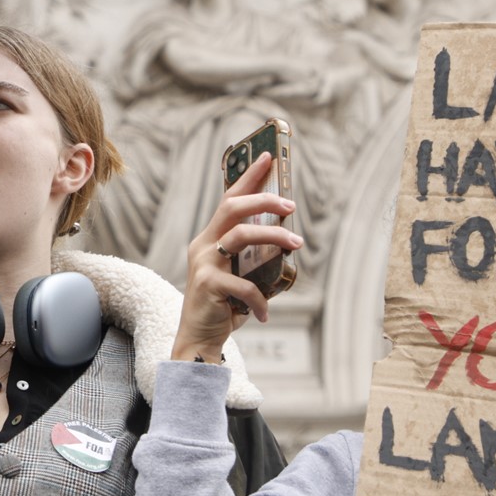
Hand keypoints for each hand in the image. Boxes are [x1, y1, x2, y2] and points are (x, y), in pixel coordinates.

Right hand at [170, 148, 301, 363]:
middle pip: (233, 208)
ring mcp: (203, 263)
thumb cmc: (223, 304)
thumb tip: (287, 238)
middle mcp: (203, 245)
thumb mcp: (237, 274)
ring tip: (297, 243)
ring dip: (274, 236)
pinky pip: (244, 284)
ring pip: (242, 236)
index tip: (269, 156)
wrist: (198, 338)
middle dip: (264, 200)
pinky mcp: (208, 285)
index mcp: (210, 238)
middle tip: (291, 204)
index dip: (249, 177)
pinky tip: (265, 314)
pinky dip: (260, 299)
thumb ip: (252, 257)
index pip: (230, 199)